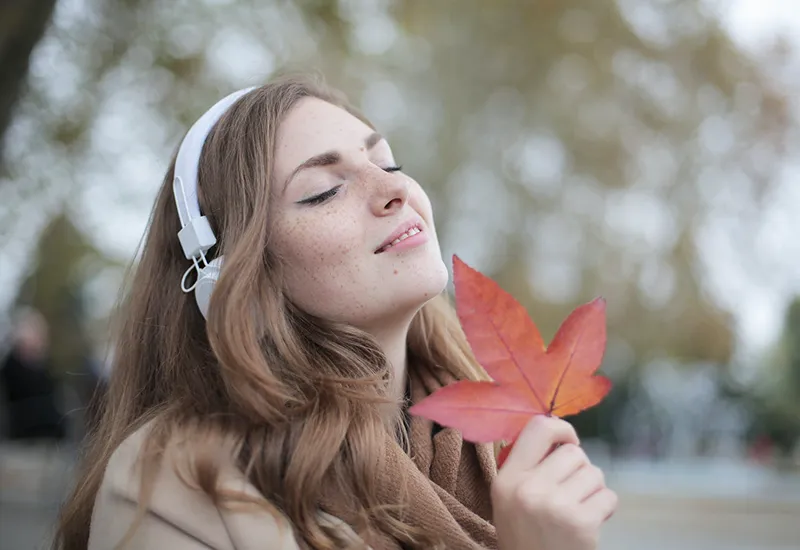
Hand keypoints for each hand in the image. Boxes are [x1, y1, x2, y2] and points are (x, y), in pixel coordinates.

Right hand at [491, 416, 616, 549]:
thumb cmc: (524, 536)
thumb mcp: (509, 500)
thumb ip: (527, 468)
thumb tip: (561, 437)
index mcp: (506, 479)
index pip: (538, 428)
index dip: (561, 429)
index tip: (568, 442)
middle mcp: (529, 488)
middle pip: (574, 452)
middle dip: (580, 469)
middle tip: (571, 491)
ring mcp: (556, 506)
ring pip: (594, 473)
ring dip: (593, 489)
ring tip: (579, 508)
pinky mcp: (582, 523)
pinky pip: (609, 497)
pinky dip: (605, 508)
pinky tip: (590, 522)